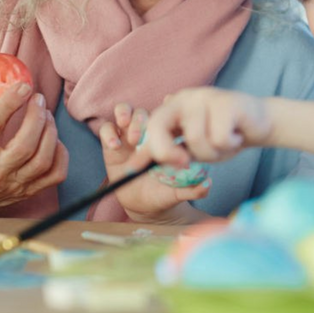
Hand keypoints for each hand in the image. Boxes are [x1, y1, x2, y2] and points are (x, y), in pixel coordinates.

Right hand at [0, 83, 68, 215]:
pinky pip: (56, 174)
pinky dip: (61, 153)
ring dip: (50, 131)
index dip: (10, 102)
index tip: (23, 85)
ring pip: (43, 159)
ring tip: (45, 114)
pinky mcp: (28, 192)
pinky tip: (52, 139)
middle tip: (38, 98)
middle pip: (25, 145)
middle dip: (36, 116)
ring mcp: (13, 185)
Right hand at [99, 103, 210, 223]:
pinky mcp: (111, 145)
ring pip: (124, 111)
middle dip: (142, 118)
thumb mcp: (179, 190)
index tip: (166, 112)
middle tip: (142, 137)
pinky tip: (115, 146)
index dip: (166, 106)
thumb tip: (207, 184)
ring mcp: (128, 136)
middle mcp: (147, 133)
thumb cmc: (165, 191)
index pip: (165, 113)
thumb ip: (193, 187)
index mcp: (166, 136)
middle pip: (144, 110)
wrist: (145, 206)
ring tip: (131, 138)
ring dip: (126, 116)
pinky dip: (109, 133)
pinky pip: (106, 129)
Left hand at [142, 88, 272, 166]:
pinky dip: (229, 145)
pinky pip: (219, 137)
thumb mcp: (191, 147)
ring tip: (223, 144)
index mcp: (174, 106)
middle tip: (185, 162)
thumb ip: (166, 153)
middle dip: (168, 152)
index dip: (148, 149)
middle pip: (160, 126)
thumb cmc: (224, 135)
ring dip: (212, 152)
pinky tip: (236, 136)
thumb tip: (132, 167)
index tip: (147, 168)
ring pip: (196, 139)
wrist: (261, 123)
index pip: (151, 126)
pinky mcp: (228, 102)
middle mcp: (186, 97)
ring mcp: (206, 97)